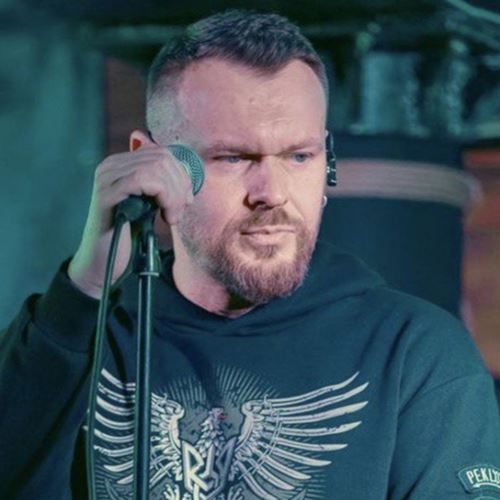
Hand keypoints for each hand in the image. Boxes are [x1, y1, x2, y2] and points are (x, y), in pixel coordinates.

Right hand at [68, 130, 193, 298]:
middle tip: (180, 211)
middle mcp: (111, 165)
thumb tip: (187, 173)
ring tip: (172, 217)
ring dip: (174, 195)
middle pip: (162, 158)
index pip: (162, 153)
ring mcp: (106, 178)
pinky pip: (142, 180)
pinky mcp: (106, 194)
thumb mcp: (150, 203)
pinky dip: (164, 198)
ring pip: (156, 168)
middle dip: (180, 185)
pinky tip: (166, 217)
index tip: (187, 199)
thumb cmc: (129, 234)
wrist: (103, 262)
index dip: (182, 174)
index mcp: (121, 164)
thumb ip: (162, 186)